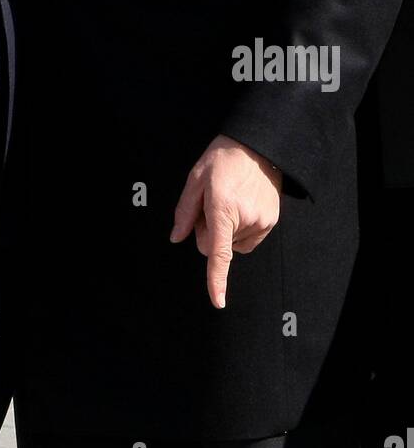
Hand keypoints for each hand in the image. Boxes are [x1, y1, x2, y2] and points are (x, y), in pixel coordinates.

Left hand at [169, 134, 281, 309]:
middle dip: (209, 232)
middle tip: (212, 204)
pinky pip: (247, 239)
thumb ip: (184, 211)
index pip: (219, 252)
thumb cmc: (223, 160)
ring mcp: (261, 222)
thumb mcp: (196, 179)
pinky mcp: (271, 222)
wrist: (257, 147)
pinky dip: (240, 228)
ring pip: (232, 244)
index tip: (218, 301)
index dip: (216, 279)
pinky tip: (241, 205)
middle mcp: (245, 218)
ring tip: (229, 200)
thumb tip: (176, 237)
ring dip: (226, 229)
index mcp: (223, 208)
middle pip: (215, 246)